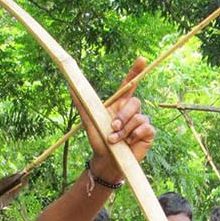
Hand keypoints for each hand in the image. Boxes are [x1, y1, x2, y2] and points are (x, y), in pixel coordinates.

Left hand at [76, 58, 155, 178]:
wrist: (107, 161)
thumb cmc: (99, 141)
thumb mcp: (89, 121)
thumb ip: (82, 104)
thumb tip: (71, 86)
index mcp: (119, 104)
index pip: (129, 84)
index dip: (136, 71)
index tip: (142, 59)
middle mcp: (132, 111)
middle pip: (135, 102)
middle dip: (122, 116)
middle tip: (112, 129)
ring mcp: (141, 121)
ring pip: (138, 117)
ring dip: (125, 130)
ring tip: (115, 140)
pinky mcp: (148, 132)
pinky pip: (145, 127)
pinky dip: (135, 135)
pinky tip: (129, 143)